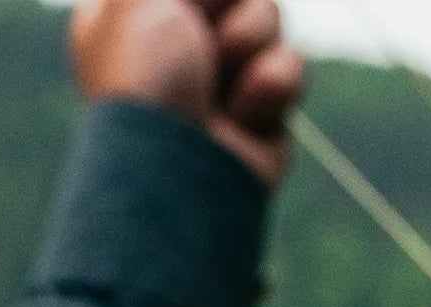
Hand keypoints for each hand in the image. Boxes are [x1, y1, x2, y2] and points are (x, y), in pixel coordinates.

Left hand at [71, 0, 306, 183]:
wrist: (175, 167)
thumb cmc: (145, 75)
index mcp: (138, 6)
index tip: (180, 6)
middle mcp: (182, 37)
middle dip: (223, 2)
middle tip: (197, 40)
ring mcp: (225, 73)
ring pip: (268, 15)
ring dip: (247, 41)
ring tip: (217, 84)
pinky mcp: (264, 110)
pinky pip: (292, 67)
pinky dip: (272, 86)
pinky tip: (242, 116)